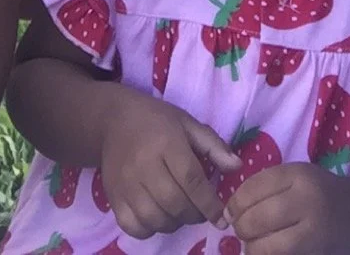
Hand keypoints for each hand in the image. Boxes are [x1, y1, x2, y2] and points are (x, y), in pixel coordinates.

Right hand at [99, 90, 239, 238]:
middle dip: (194, 214)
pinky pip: (133, 226)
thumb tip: (237, 168)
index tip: (222, 217)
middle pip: (174, 203)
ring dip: (174, 223)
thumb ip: (213, 146)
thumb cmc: (156, 121)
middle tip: (200, 211)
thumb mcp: (187, 124)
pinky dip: (150, 229)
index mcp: (166, 143)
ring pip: (155, 219)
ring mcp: (126, 183)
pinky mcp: (113, 197)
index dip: (209, 203)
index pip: (192, 180)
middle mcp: (144, 165)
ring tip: (180, 212)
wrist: (112, 120)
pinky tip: (158, 216)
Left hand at [226, 163, 349, 254]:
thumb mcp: (298, 177)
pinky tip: (270, 253)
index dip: (235, 202)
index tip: (231, 211)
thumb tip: (231, 210)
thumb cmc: (321, 193)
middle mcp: (308, 203)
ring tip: (253, 244)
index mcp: (300, 176)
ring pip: (268, 248)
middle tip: (240, 230)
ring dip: (253, 248)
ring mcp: (315, 235)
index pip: (254, 188)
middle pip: (258, 219)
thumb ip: (267, 186)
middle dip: (241, 228)